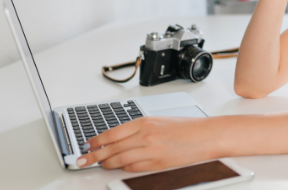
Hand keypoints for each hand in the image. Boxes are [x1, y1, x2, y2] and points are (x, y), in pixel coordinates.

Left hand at [76, 117, 214, 171]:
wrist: (206, 136)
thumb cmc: (186, 127)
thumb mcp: (159, 120)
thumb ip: (139, 128)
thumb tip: (119, 137)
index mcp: (145, 121)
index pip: (112, 133)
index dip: (96, 140)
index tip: (87, 144)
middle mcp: (145, 135)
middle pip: (111, 148)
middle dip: (93, 155)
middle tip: (82, 160)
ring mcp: (150, 150)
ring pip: (119, 160)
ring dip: (107, 163)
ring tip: (99, 164)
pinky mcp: (156, 163)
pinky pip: (133, 168)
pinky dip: (123, 168)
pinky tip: (118, 168)